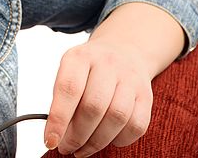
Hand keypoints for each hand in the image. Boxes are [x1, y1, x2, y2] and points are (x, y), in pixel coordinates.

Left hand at [43, 39, 152, 156]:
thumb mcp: (70, 71)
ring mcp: (130, 78)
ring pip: (116, 117)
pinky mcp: (146, 95)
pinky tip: (107, 140)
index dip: (58, 119)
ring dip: (97, 142)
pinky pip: (136, 125)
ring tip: (83, 149)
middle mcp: (107, 63)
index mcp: (80, 57)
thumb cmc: (89, 68)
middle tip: (67, 148)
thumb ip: (62, 99)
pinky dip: (120, 140)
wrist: (123, 50)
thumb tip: (57, 134)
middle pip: (93, 107)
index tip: (51, 140)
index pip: (68, 89)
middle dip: (77, 135)